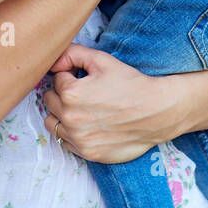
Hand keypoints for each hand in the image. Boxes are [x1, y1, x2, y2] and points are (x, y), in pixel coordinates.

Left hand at [42, 44, 175, 163]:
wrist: (157, 112)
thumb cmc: (130, 84)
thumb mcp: (102, 60)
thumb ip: (72, 54)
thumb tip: (52, 62)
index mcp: (71, 93)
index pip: (56, 79)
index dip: (70, 76)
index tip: (85, 79)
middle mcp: (70, 118)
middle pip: (50, 101)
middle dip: (62, 94)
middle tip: (84, 92)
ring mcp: (78, 139)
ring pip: (52, 122)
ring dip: (61, 114)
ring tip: (82, 109)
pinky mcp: (88, 153)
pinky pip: (64, 141)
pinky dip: (71, 132)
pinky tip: (88, 124)